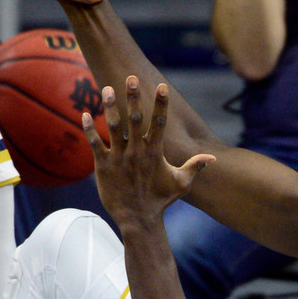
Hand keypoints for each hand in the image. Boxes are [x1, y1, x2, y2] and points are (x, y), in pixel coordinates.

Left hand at [82, 77, 214, 236]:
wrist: (138, 220)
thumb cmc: (160, 201)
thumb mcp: (181, 183)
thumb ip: (195, 167)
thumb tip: (213, 157)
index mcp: (155, 153)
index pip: (159, 123)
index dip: (160, 104)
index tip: (161, 86)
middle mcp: (136, 152)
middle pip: (135, 119)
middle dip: (134, 98)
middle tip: (131, 78)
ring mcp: (119, 158)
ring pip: (113, 127)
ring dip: (110, 107)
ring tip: (107, 88)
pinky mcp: (103, 166)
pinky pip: (95, 144)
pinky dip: (89, 129)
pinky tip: (84, 114)